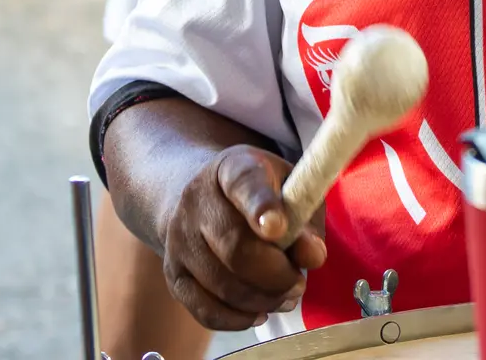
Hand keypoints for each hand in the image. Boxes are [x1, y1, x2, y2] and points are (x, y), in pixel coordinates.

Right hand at [161, 144, 326, 329]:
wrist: (202, 199)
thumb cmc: (260, 195)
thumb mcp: (290, 190)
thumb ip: (307, 220)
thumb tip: (312, 256)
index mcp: (233, 168)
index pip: (245, 185)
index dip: (262, 207)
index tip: (279, 229)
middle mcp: (197, 199)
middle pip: (235, 247)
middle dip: (276, 275)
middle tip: (298, 282)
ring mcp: (179, 237)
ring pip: (222, 284)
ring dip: (262, 300)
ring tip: (285, 296)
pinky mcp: (173, 273)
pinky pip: (204, 309)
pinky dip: (237, 319)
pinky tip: (259, 311)